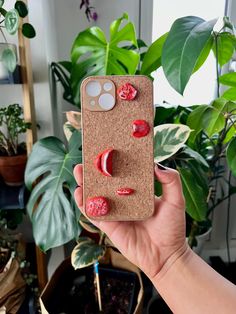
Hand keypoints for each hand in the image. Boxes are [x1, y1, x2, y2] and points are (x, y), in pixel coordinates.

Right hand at [74, 164, 186, 279]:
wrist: (166, 256)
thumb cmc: (172, 228)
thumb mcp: (176, 200)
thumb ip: (171, 181)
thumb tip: (157, 164)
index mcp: (138, 191)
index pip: (125, 172)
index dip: (115, 161)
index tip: (108, 147)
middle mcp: (124, 199)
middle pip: (106, 181)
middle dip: (95, 169)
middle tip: (88, 156)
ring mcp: (115, 211)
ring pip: (96, 195)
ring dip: (86, 183)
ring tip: (79, 171)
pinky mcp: (108, 225)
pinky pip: (94, 213)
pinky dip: (85, 203)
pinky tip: (80, 193)